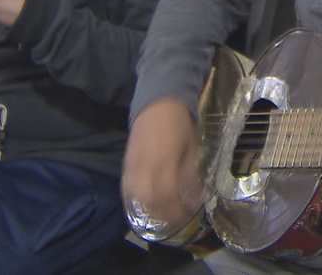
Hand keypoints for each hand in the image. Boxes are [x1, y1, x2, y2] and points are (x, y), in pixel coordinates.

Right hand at [121, 98, 202, 239]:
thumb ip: (191, 176)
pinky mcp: (126, 162)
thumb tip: (195, 200)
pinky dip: (135, 199)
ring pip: (136, 196)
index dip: (176, 211)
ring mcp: (133, 164)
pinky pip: (127, 187)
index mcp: (166, 162)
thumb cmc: (180, 124)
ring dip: (147, 209)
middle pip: (150, 201)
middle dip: (162, 214)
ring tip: (159, 215)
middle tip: (173, 220)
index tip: (186, 217)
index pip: (168, 197)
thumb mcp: (191, 148)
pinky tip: (144, 203)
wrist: (158, 101)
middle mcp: (146, 167)